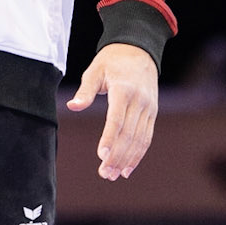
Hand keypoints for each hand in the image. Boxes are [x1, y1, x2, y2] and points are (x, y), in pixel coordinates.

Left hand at [67, 43, 158, 180]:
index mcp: (123, 89)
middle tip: (105, 174)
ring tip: (114, 175)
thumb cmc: (112, 60)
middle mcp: (139, 100)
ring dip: (127, 159)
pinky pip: (147, 137)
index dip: (109, 139)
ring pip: (139, 139)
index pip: (116, 119)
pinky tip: (128, 168)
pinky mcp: (152, 112)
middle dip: (117, 156)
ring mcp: (148, 107)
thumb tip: (72, 106)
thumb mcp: (95, 70)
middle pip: (128, 134)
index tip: (101, 156)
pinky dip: (138, 154)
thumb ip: (85, 91)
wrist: (139, 49)